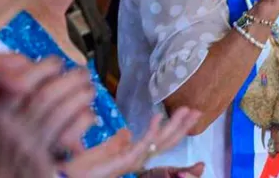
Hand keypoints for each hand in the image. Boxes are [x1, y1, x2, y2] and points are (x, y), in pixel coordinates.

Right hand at [0, 67, 95, 177]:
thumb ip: (8, 113)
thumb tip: (27, 88)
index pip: (21, 83)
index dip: (43, 69)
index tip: (56, 63)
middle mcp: (7, 130)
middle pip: (45, 94)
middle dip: (69, 80)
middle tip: (83, 73)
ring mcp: (24, 146)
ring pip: (60, 111)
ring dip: (79, 96)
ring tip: (89, 90)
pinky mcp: (40, 163)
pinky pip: (68, 133)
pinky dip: (81, 121)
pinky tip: (88, 117)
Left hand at [61, 108, 200, 176]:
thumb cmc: (81, 169)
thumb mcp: (100, 151)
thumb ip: (115, 143)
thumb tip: (127, 131)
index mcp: (132, 156)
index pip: (160, 143)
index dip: (176, 130)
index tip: (190, 115)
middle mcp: (135, 161)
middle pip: (166, 143)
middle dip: (182, 127)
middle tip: (196, 110)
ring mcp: (130, 163)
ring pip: (160, 144)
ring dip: (175, 126)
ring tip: (187, 110)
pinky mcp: (121, 164)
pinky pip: (141, 148)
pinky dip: (151, 132)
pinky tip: (157, 118)